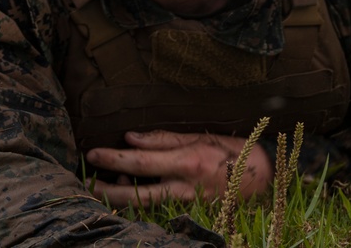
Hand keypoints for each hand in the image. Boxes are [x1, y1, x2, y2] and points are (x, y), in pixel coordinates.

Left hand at [86, 130, 272, 206]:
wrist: (266, 180)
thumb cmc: (234, 152)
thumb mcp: (201, 136)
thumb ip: (165, 139)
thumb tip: (131, 138)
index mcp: (186, 162)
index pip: (140, 162)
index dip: (112, 159)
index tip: (92, 153)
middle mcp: (184, 188)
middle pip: (134, 195)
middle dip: (105, 190)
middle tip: (85, 180)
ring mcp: (186, 205)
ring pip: (143, 207)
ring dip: (118, 198)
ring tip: (101, 184)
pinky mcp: (190, 213)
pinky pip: (157, 210)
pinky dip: (139, 202)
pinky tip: (128, 192)